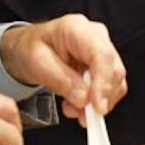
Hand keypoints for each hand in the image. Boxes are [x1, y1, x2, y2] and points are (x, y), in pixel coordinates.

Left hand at [0, 14, 126, 124]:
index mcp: (77, 28)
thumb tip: (84, 99)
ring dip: (97, 103)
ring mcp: (102, 50)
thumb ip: (61, 80)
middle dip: (100, 98)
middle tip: (82, 116)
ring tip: (72, 109)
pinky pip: (110, 88)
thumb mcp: (38, 64)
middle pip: (113, 69)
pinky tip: (78, 105)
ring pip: (115, 82)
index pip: (101, 55)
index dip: (103, 82)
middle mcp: (96, 36)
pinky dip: (96, 102)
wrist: (28, 48)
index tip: (97, 106)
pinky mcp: (104, 65)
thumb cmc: (31, 49)